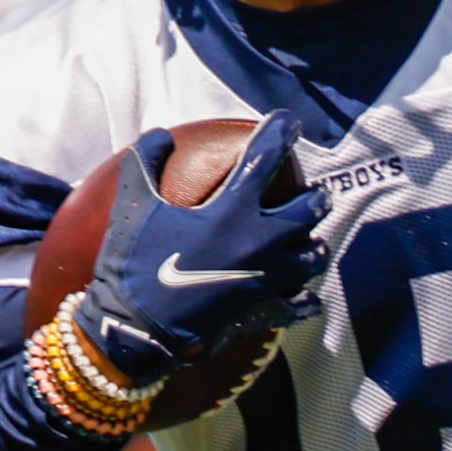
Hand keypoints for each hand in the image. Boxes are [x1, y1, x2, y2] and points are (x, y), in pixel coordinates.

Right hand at [74, 112, 330, 382]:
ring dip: (314, 246)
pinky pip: (300, 305)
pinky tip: (309, 298)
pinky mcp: (266, 311)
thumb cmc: (135, 264)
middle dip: (316, 198)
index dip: (280, 133)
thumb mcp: (133, 206)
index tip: (290, 121)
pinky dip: (306, 300)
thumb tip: (159, 134)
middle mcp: (262, 242)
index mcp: (232, 211)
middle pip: (309, 211)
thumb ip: (146, 163)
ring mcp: (269, 279)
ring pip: (312, 257)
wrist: (140, 329)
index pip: (265, 159)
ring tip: (313, 242)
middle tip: (318, 193)